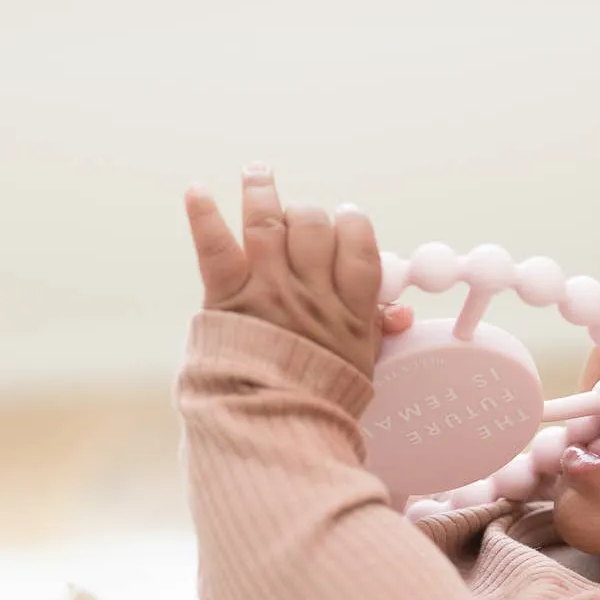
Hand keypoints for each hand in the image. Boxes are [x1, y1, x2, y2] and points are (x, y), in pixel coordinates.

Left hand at [185, 163, 411, 376]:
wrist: (275, 428)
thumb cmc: (322, 398)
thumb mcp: (362, 365)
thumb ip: (379, 330)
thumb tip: (403, 312)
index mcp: (349, 309)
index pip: (358, 245)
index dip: (353, 224)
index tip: (347, 220)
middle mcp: (310, 292)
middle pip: (314, 227)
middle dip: (311, 216)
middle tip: (303, 222)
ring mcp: (269, 290)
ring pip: (268, 222)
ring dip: (262, 191)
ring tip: (258, 172)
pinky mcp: (228, 297)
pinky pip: (216, 247)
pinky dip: (204, 216)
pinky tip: (197, 190)